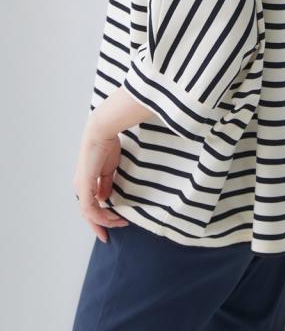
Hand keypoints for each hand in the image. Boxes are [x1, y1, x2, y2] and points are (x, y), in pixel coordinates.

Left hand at [73, 118, 129, 242]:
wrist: (101, 132)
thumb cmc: (107, 146)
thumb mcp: (108, 169)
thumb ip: (106, 184)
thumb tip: (105, 199)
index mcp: (86, 182)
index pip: (90, 206)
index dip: (100, 218)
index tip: (114, 224)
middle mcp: (80, 187)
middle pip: (87, 214)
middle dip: (100, 226)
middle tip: (110, 235)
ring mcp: (81, 187)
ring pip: (88, 213)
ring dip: (104, 221)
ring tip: (119, 222)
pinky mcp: (84, 185)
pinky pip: (89, 207)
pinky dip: (99, 215)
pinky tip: (111, 217)